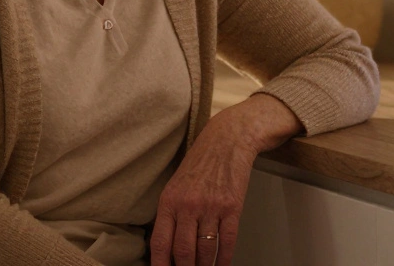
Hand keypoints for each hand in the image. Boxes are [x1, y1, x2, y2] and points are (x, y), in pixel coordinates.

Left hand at [150, 94, 301, 265]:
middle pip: (183, 252)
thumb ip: (170, 213)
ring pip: (205, 251)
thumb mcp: (176, 185)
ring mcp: (211, 208)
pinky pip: (227, 242)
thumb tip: (167, 247)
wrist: (227, 140)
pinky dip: (224, 260)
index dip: (161, 265)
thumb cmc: (200, 163)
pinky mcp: (232, 208)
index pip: (160, 243)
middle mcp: (188, 206)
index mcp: (169, 201)